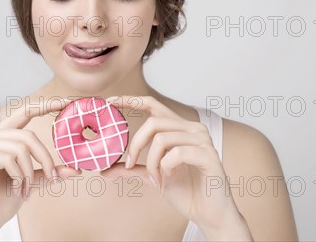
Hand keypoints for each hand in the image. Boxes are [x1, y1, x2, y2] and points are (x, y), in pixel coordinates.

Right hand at [0, 98, 81, 239]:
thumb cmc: (6, 196)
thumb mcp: (33, 179)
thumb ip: (50, 170)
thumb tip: (76, 169)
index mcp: (3, 134)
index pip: (25, 111)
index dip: (45, 105)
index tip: (66, 102)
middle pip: (28, 136)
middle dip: (45, 158)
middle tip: (52, 177)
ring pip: (21, 149)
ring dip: (30, 173)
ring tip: (26, 189)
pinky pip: (10, 160)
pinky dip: (19, 177)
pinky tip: (16, 188)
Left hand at [101, 95, 250, 238]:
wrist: (210, 214)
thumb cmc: (187, 192)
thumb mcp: (153, 177)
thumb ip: (132, 169)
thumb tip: (104, 169)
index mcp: (180, 128)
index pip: (153, 105)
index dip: (130, 100)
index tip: (110, 102)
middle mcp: (192, 128)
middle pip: (153, 122)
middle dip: (135, 144)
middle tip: (129, 164)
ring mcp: (202, 140)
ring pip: (161, 138)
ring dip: (151, 162)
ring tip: (155, 178)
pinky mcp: (208, 155)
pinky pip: (176, 153)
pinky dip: (165, 168)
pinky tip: (168, 178)